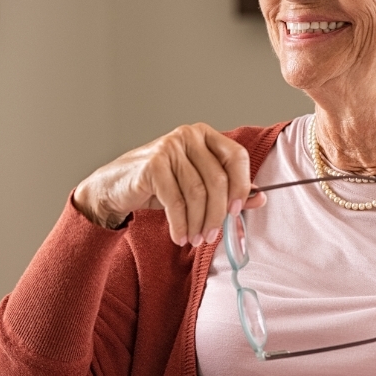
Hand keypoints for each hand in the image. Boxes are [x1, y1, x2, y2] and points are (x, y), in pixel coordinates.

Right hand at [72, 124, 266, 245]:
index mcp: (205, 135)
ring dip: (199, 223)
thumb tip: (260, 198)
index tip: (237, 211)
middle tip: (212, 236)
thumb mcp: (196, 186)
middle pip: (218, 179)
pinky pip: (176, 201)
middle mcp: (188, 135)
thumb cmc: (159, 185)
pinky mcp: (153, 165)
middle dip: (218, 214)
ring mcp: (169, 147)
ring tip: (195, 239)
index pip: (237, 156)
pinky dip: (180, 224)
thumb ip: (228, 190)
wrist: (115, 187)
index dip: (242, 185)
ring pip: (197, 193)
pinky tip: (180, 235)